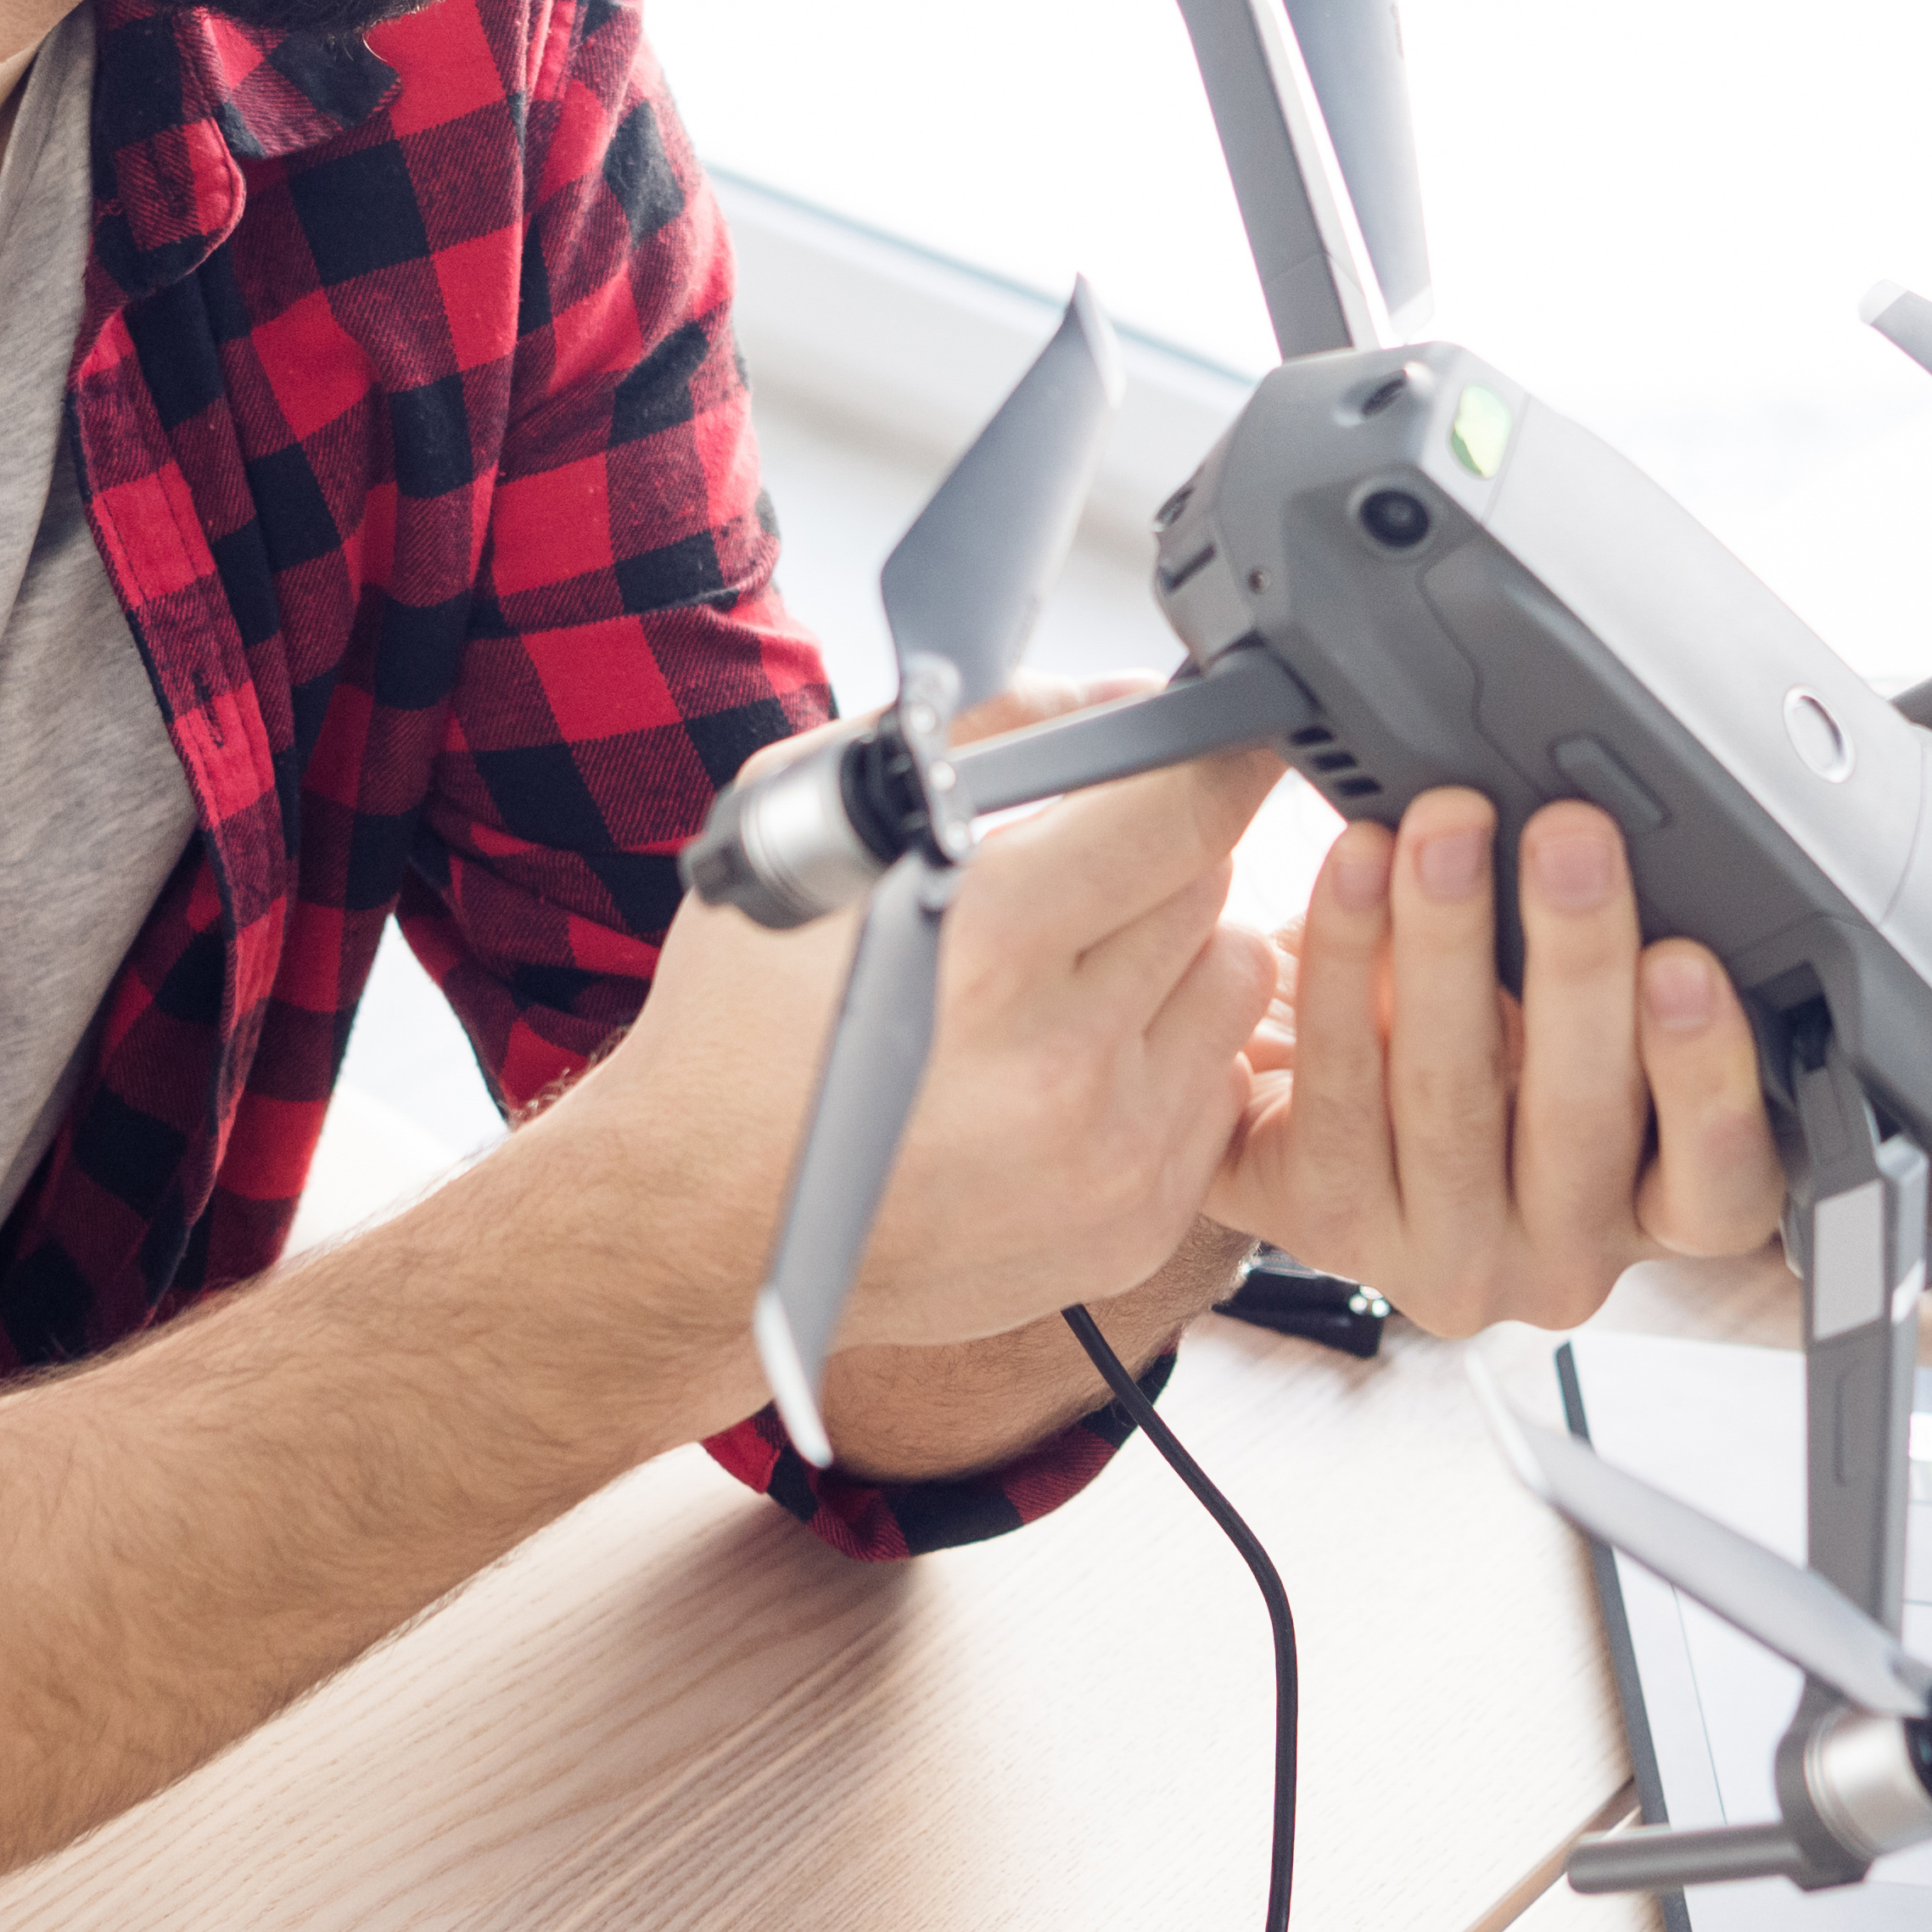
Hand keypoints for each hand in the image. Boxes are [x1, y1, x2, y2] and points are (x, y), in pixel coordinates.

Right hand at [585, 688, 1282, 1392]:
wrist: (697, 1221)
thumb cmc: (741, 1021)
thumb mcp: (814, 832)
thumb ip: (975, 741)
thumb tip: (1116, 700)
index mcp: (986, 944)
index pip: (1181, 813)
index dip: (1209, 760)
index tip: (1217, 745)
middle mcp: (1062, 1062)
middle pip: (1210, 891)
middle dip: (1155, 859)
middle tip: (1077, 876)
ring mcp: (1107, 1159)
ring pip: (1234, 988)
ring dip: (1173, 959)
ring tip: (1071, 975)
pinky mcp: (1130, 1231)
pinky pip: (1216, 1092)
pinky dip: (1163, 1062)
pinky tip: (1068, 1067)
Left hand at [1219, 790, 1782, 1337]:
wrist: (1317, 1089)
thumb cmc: (1479, 1044)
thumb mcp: (1577, 1020)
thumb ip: (1613, 974)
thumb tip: (1615, 857)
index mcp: (1659, 1211)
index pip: (1721, 1182)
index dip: (1709, 1079)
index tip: (1683, 960)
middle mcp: (1561, 1259)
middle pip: (1580, 1118)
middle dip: (1575, 957)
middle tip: (1567, 837)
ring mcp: (1441, 1260)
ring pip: (1451, 1095)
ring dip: (1448, 939)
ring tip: (1447, 834)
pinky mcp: (1328, 1224)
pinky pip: (1338, 1085)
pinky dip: (1342, 959)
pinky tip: (1356, 872)